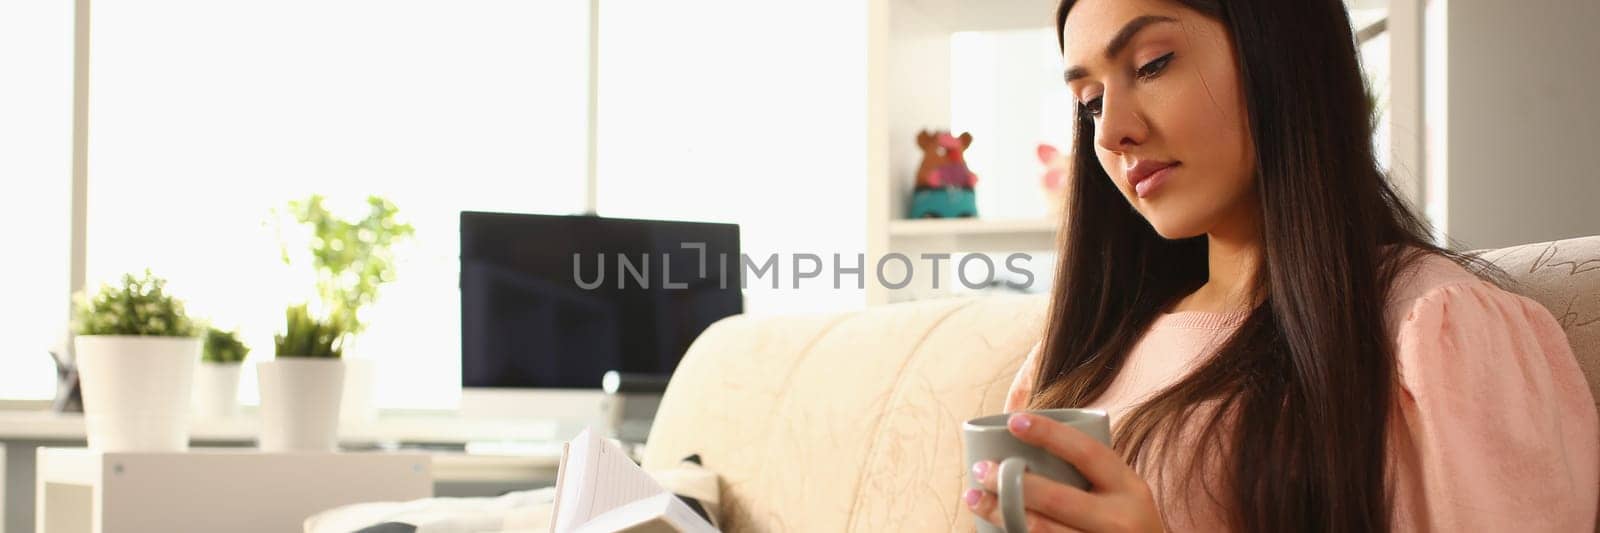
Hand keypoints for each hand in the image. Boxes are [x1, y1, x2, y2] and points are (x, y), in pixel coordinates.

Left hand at [963, 413, 1164, 532]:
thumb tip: (1021, 409)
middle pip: (1057, 499)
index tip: (1014, 421)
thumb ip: (1086, 461)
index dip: (1050, 434)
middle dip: (1012, 483)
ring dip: (1000, 514)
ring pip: (1042, 532)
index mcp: (1129, 488)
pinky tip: (991, 528)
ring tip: (973, 498)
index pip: (1088, 453)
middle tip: (980, 469)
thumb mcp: (1120, 489)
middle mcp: (1121, 520)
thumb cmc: (1121, 518)